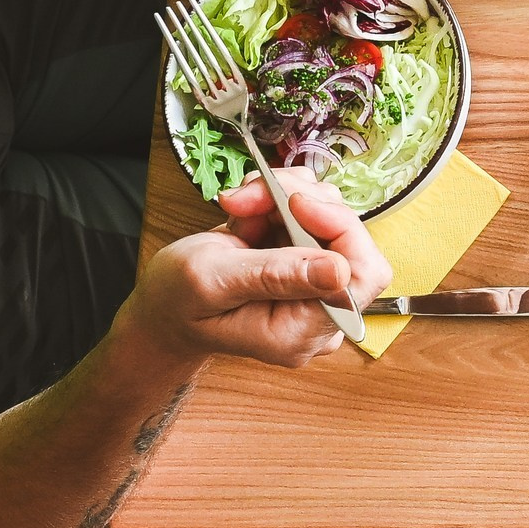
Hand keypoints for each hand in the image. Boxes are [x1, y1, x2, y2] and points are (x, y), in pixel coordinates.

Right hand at [128, 174, 393, 367]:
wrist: (165, 305)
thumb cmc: (178, 301)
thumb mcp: (213, 283)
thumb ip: (275, 276)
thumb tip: (340, 271)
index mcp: (301, 332)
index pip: (364, 276)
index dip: (341, 228)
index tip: (297, 202)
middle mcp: (320, 312)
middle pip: (347, 237)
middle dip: (300, 203)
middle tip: (248, 195)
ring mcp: (316, 284)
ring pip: (329, 216)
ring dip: (285, 197)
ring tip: (239, 206)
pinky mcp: (307, 258)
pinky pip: (313, 213)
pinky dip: (281, 199)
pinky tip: (248, 210)